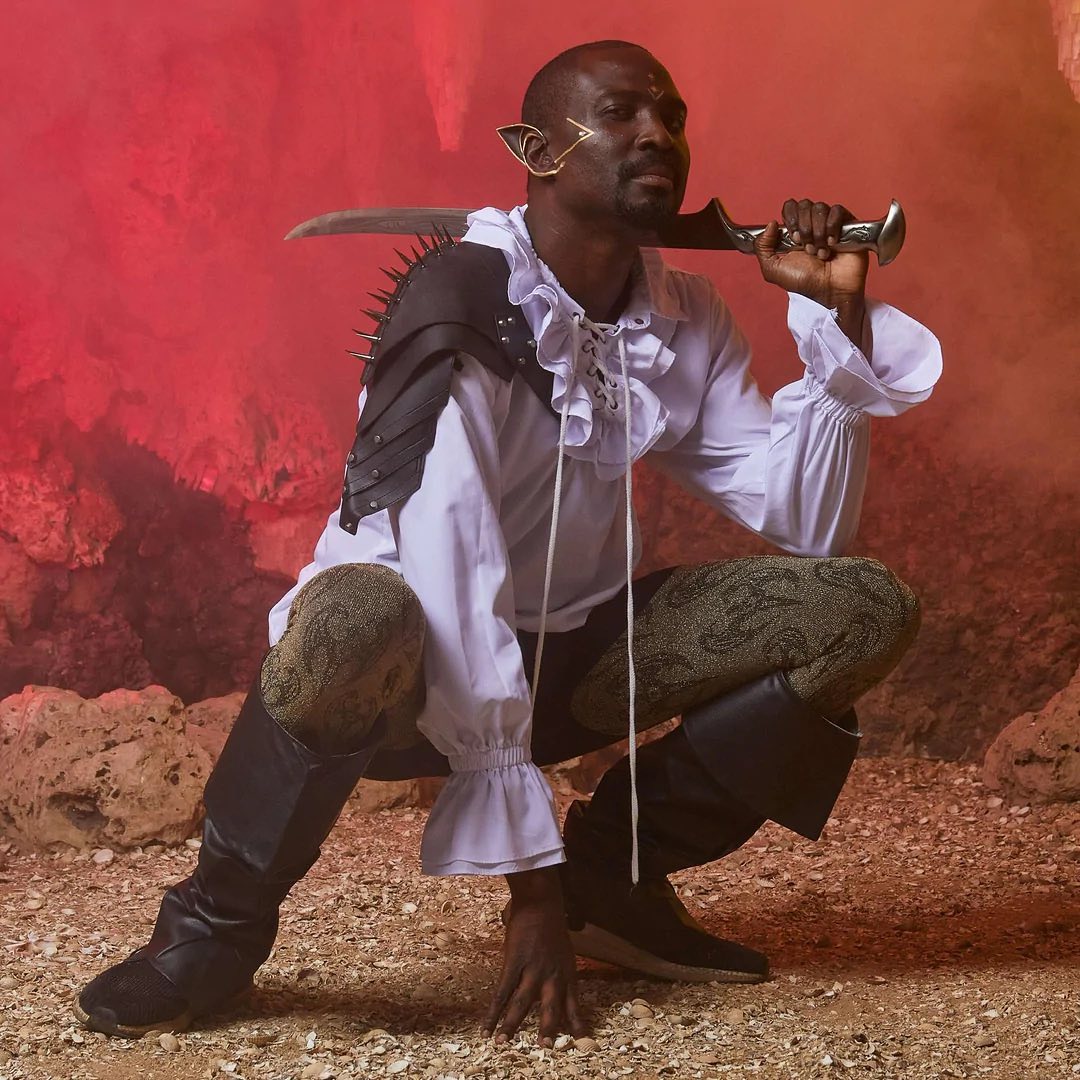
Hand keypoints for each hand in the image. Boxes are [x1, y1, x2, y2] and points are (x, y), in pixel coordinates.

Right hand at [483, 867, 588, 1046]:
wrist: (540, 901)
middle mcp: (552, 974)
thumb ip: (559, 967)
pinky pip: (502, 992)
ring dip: (512, 1025)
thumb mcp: (563, 947)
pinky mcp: (514, 963)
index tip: (580, 1040)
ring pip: (522, 1004)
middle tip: (545, 1048)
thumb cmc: (551, 922)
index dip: (576, 1022)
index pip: (574, 1002)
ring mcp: (533, 969)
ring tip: (503, 1043)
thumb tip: (554, 982)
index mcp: (567, 971)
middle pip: (551, 1008)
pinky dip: (493, 1012)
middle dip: (548, 1030)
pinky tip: (486, 1026)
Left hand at [754, 198, 869, 305]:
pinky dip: (832, 227)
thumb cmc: (804, 281)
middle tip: (806, 248)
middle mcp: (811, 224)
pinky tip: (832, 244)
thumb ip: (762, 247)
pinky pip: (837, 210)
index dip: (790, 219)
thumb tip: (771, 224)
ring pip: (819, 208)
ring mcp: (829, 223)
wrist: (828, 290)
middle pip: (804, 204)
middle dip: (803, 228)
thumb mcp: (772, 268)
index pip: (790, 207)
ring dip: (817, 232)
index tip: (793, 239)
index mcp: (795, 230)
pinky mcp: (846, 224)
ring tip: (819, 252)